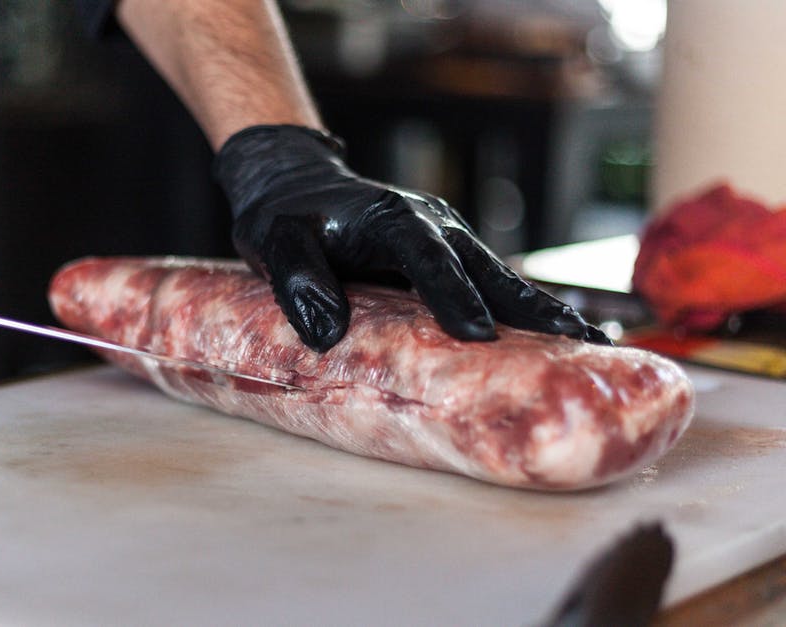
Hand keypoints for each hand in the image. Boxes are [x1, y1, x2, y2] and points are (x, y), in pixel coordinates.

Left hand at [214, 125, 607, 350]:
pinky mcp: (445, 258)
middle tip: (578, 344)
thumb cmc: (281, 217)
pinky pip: (488, 286)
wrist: (290, 184)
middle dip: (533, 308)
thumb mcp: (274, 242)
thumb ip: (297, 279)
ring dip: (543, 313)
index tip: (477, 336)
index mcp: (393, 219)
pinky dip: (521, 313)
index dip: (455, 296)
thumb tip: (327, 332)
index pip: (429, 259)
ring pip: (500, 278)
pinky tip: (554, 344)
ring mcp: (444, 240)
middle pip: (488, 269)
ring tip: (590, 349)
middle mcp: (431, 225)